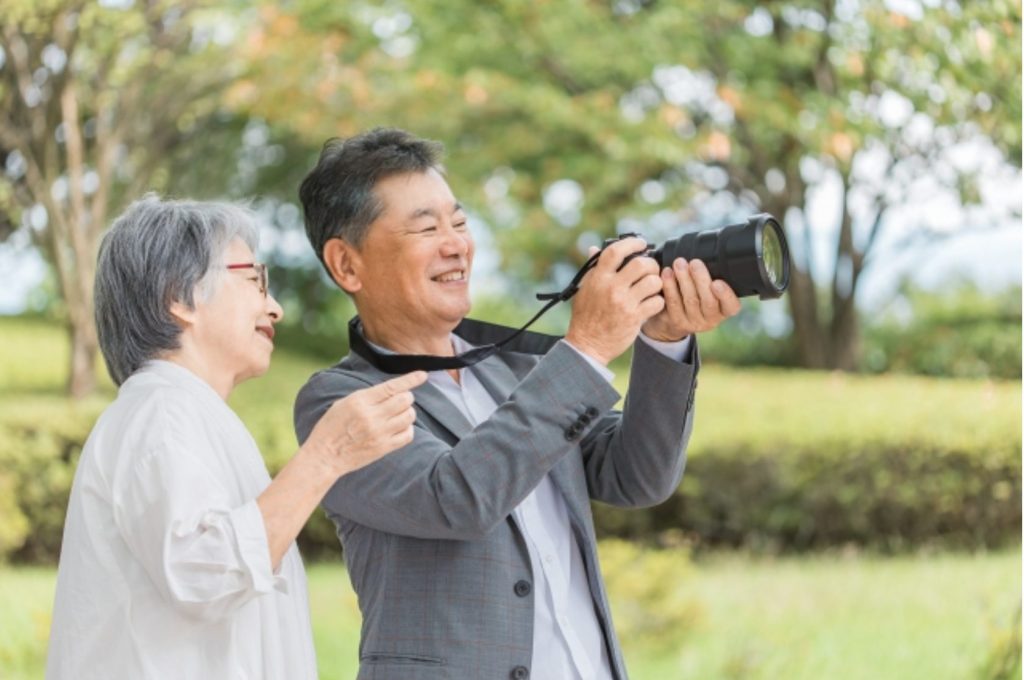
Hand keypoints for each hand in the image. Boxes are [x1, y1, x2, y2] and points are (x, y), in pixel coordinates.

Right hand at [303, 371, 427, 476]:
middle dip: (407, 397)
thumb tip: (392, 389)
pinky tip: (398, 428)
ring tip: (397, 415)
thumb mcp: (344, 403)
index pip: (392, 386)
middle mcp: (372, 416)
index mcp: (360, 401)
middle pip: (405, 400)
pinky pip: (408, 435)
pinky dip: (407, 429)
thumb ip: (368, 396)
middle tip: (400, 401)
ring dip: (408, 412)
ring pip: (409, 416)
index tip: (423, 375)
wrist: (325, 456)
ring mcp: (379, 433)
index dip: (410, 379)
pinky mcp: (384, 448)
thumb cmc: (332, 427)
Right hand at [565, 238, 665, 364]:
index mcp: (598, 278)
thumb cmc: (585, 317)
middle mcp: (611, 287)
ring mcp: (624, 303)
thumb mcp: (584, 289)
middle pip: (641, 264)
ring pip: (653, 281)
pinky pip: (657, 301)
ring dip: (656, 283)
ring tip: (652, 288)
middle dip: (651, 264)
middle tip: (650, 270)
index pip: (615, 251)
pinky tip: (651, 304)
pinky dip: (658, 301)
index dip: (632, 243)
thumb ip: (592, 269)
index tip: (641, 244)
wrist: (588, 344)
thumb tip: (593, 248)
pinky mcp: (634, 317)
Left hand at [642, 258, 740, 340]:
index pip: (731, 306)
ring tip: (679, 263)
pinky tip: (667, 273)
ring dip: (684, 279)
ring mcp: (693, 322)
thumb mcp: (709, 290)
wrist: (673, 319)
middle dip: (701, 279)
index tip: (717, 282)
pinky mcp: (676, 321)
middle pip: (708, 301)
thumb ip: (713, 276)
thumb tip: (710, 250)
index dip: (725, 295)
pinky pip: (673, 303)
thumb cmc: (697, 295)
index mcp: (724, 310)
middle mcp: (711, 319)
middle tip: (694, 262)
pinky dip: (670, 286)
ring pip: (690, 300)